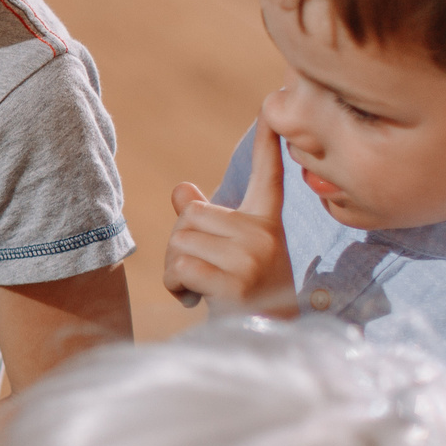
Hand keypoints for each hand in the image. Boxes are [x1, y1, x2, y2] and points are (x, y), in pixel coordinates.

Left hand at [159, 111, 297, 315]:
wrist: (263, 342)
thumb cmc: (243, 296)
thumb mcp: (230, 253)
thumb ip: (207, 221)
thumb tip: (181, 190)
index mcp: (266, 222)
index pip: (268, 174)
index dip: (268, 141)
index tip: (271, 103)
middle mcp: (264, 233)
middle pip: (190, 215)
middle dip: (179, 245)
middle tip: (199, 272)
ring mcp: (252, 256)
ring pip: (179, 240)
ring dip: (174, 268)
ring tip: (200, 287)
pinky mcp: (236, 280)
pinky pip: (179, 266)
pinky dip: (174, 285)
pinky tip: (194, 299)